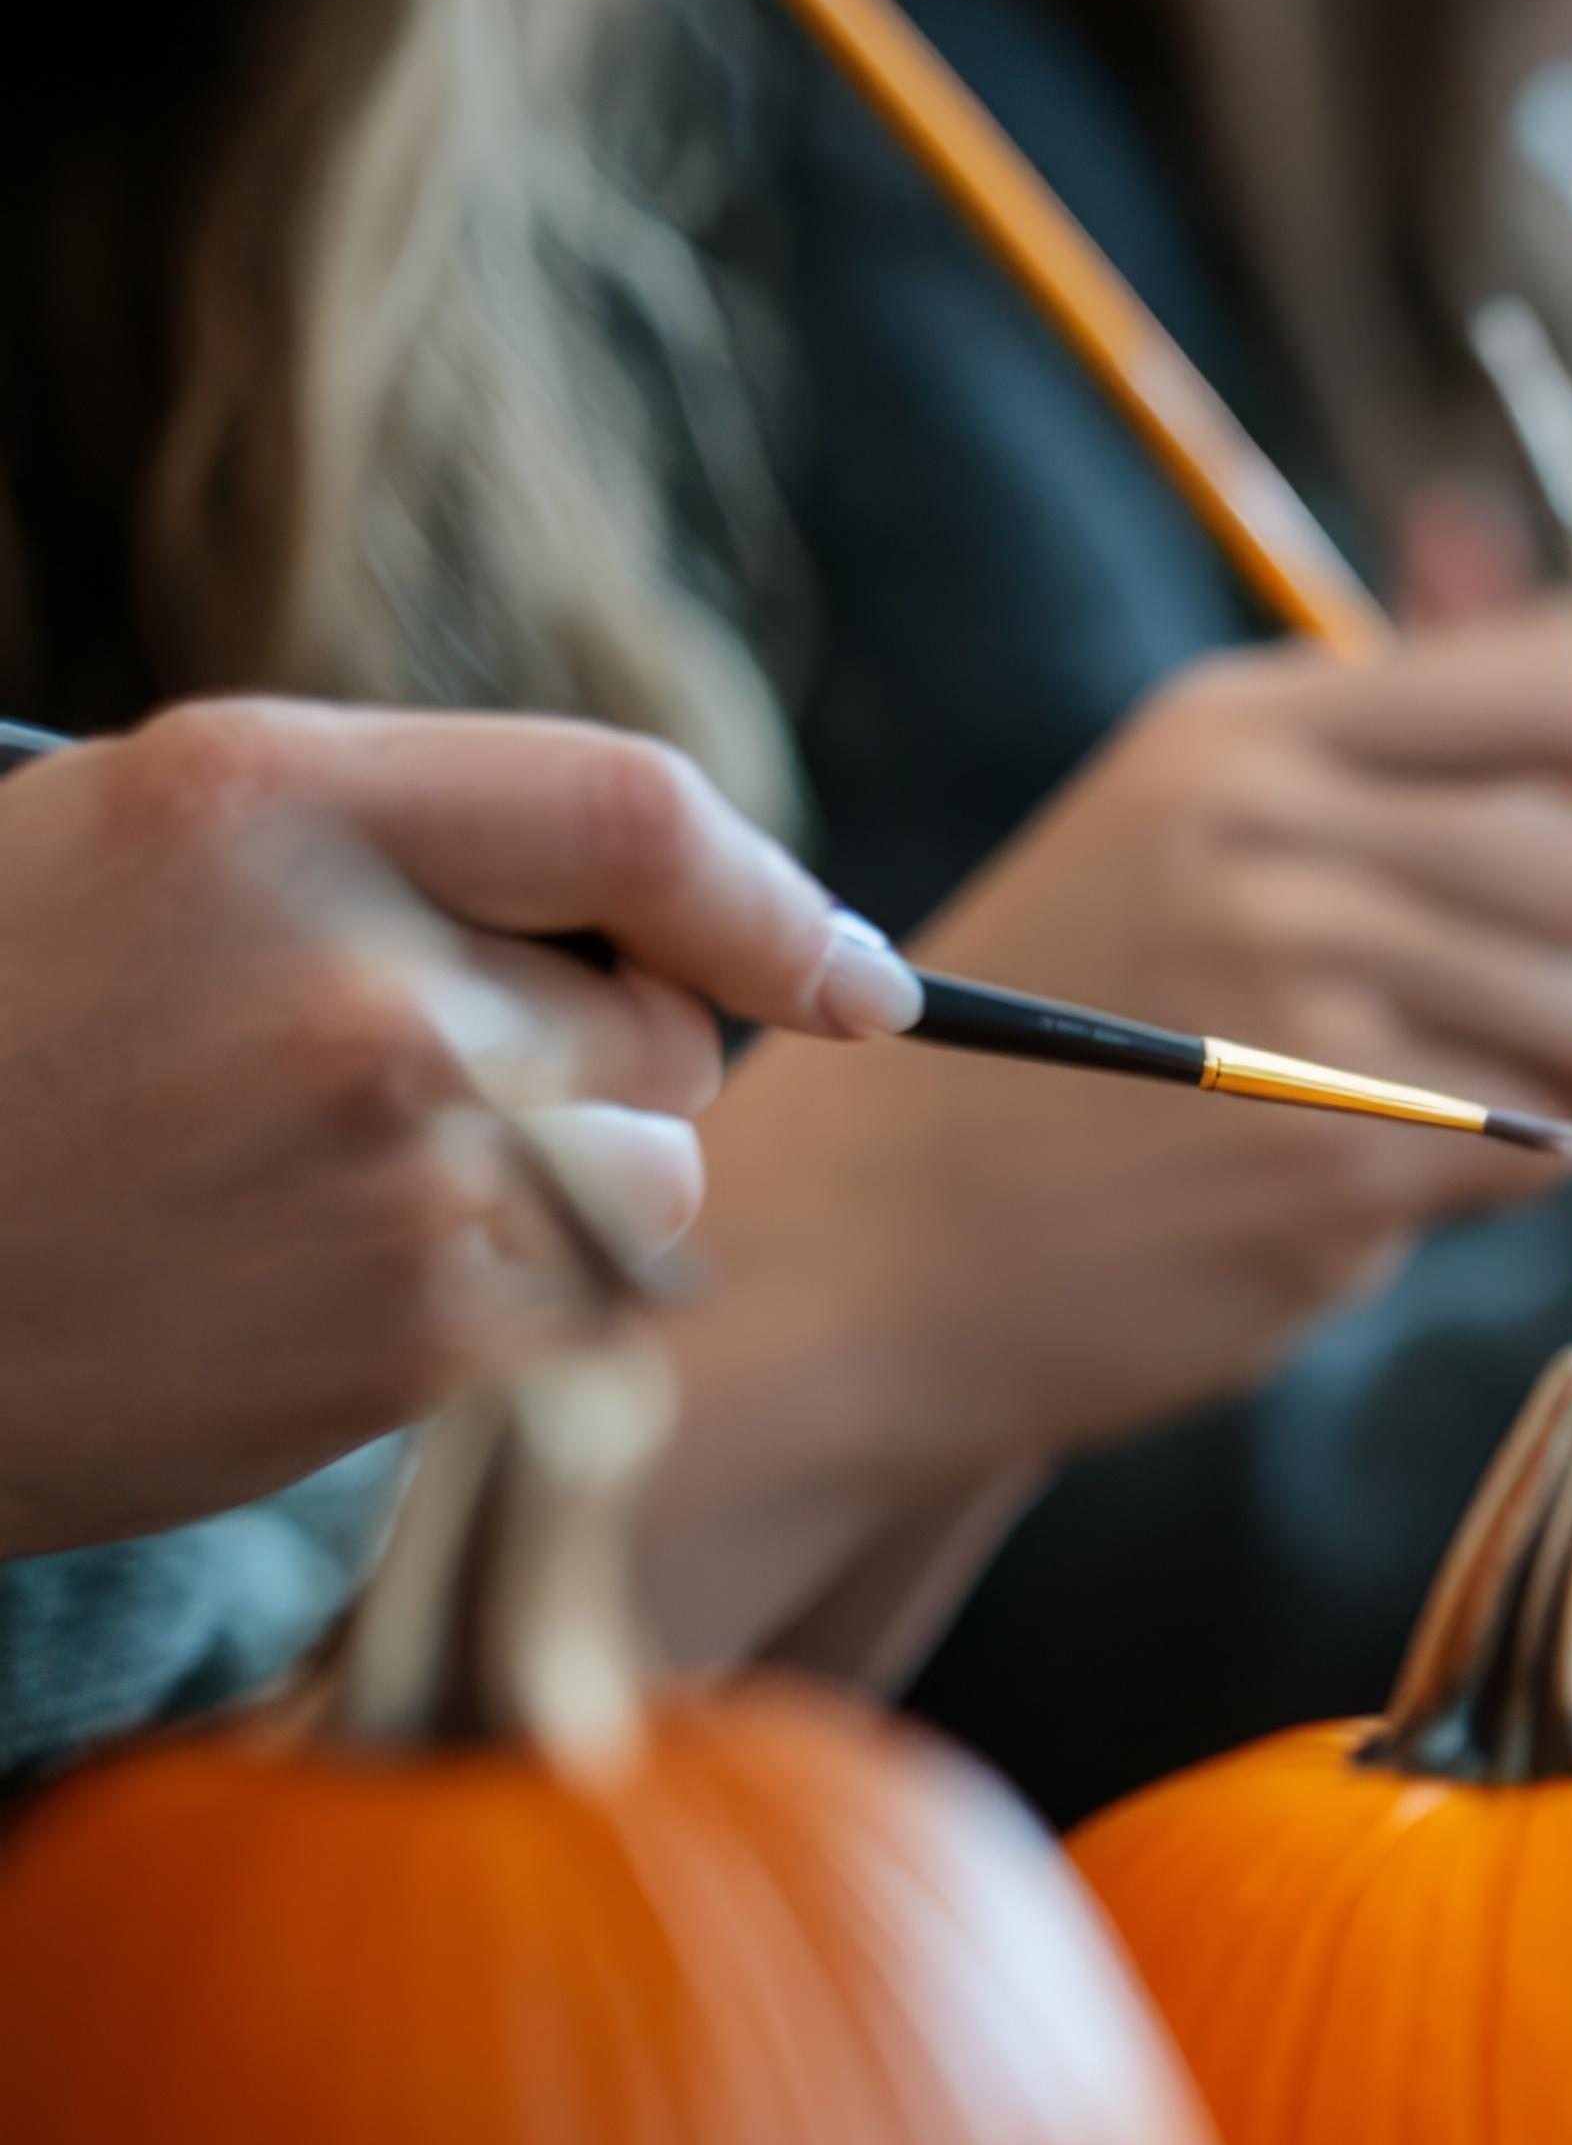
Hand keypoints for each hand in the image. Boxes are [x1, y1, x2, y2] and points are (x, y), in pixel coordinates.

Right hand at [0, 701, 908, 1559]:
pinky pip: (594, 1309)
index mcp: (262, 803)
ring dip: (575, 1191)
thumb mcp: (145, 857)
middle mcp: (359, 976)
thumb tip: (702, 935)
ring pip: (656, 1172)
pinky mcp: (416, 1341)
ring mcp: (399, 1168)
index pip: (636, 813)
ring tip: (356, 1198)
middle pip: (668, 1021)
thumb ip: (404, 854)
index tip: (852, 971)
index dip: (774, 899)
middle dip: (603, 1061)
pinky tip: (338, 1293)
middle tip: (413, 1097)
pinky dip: (518, 1311)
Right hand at [645, 609, 1571, 1656]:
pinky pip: (1546, 1144)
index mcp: (1250, 729)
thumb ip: (1416, 785)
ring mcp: (1301, 995)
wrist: (872, 1250)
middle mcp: (1274, 835)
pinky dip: (1515, 1166)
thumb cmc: (1075, 1046)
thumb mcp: (1198, 837)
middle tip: (1557, 1017)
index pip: (1568, 674)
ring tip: (1481, 1098)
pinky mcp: (1334, 1154)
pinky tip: (1394, 1175)